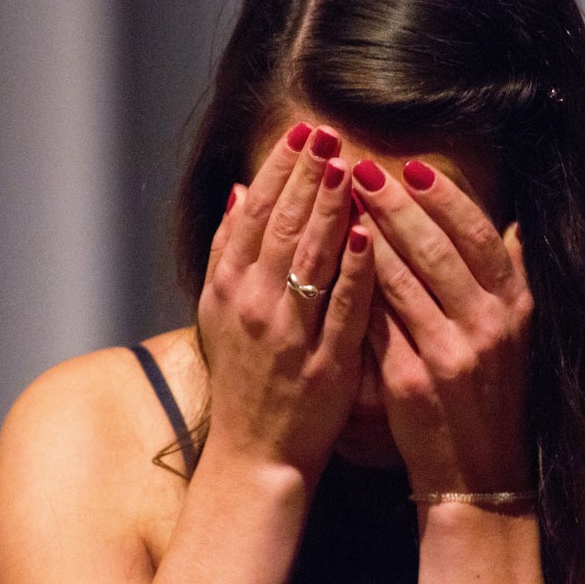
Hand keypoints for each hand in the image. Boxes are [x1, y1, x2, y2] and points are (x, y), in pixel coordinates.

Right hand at [197, 123, 374, 481]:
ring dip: (328, 209)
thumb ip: (227, 250)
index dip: (279, 169)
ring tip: (348, 166)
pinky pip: (340, 308)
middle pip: (281, 226)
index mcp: (228, 287)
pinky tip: (366, 234)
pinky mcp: (323, 362)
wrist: (254, 452)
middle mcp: (253, 304)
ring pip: (309, 259)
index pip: (255, 213)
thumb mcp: (218, 311)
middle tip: (330, 133)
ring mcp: (288, 333)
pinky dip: (352, 270)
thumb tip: (235, 190)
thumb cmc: (241, 378)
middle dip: (307, 175)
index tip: (303, 132)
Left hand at [350, 159, 533, 494]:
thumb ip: (511, 278)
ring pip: (402, 279)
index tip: (412, 167)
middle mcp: (488, 326)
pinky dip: (354, 286)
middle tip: (360, 170)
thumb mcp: (517, 335)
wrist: (478, 472)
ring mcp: (450, 354)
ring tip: (337, 202)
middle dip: (395, 204)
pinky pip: (376, 321)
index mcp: (514, 307)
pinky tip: (330, 261)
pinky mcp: (413, 380)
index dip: (445, 198)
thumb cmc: (491, 395)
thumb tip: (515, 224)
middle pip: (437, 248)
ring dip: (367, 235)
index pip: (479, 235)